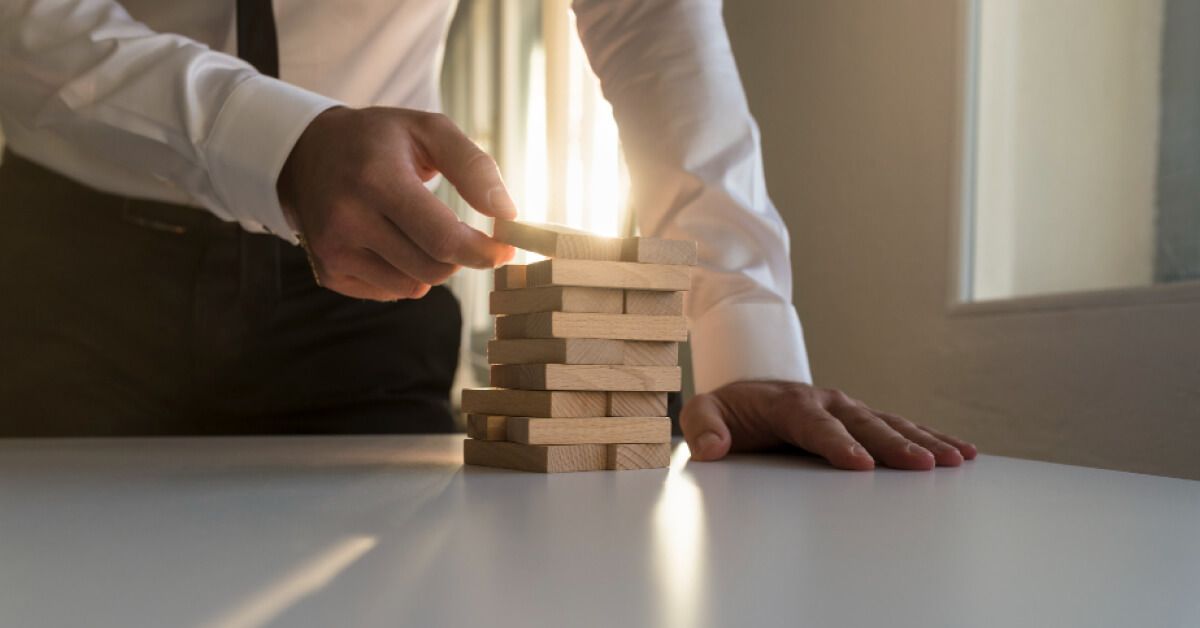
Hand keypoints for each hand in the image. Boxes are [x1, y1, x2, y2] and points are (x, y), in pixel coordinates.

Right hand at [277, 106, 516, 299]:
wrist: (306, 154)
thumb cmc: (378, 140)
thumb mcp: (428, 129)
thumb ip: (474, 167)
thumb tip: (507, 213)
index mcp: (376, 179)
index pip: (442, 238)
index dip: (482, 251)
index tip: (505, 249)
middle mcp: (348, 220)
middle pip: (434, 268)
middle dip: (461, 256)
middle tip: (463, 233)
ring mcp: (334, 251)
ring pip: (415, 286)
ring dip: (433, 265)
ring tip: (419, 229)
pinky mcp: (329, 272)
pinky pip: (392, 292)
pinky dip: (406, 273)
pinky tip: (393, 241)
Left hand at [681, 380, 977, 469]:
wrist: (748, 391)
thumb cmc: (729, 409)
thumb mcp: (703, 413)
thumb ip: (702, 427)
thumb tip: (712, 447)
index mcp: (788, 403)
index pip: (815, 425)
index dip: (837, 443)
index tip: (859, 463)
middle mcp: (826, 402)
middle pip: (863, 425)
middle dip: (894, 445)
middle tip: (924, 465)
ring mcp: (848, 410)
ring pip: (890, 424)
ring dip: (923, 440)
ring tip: (956, 459)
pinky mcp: (861, 420)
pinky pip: (899, 426)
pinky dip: (930, 437)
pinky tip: (961, 451)